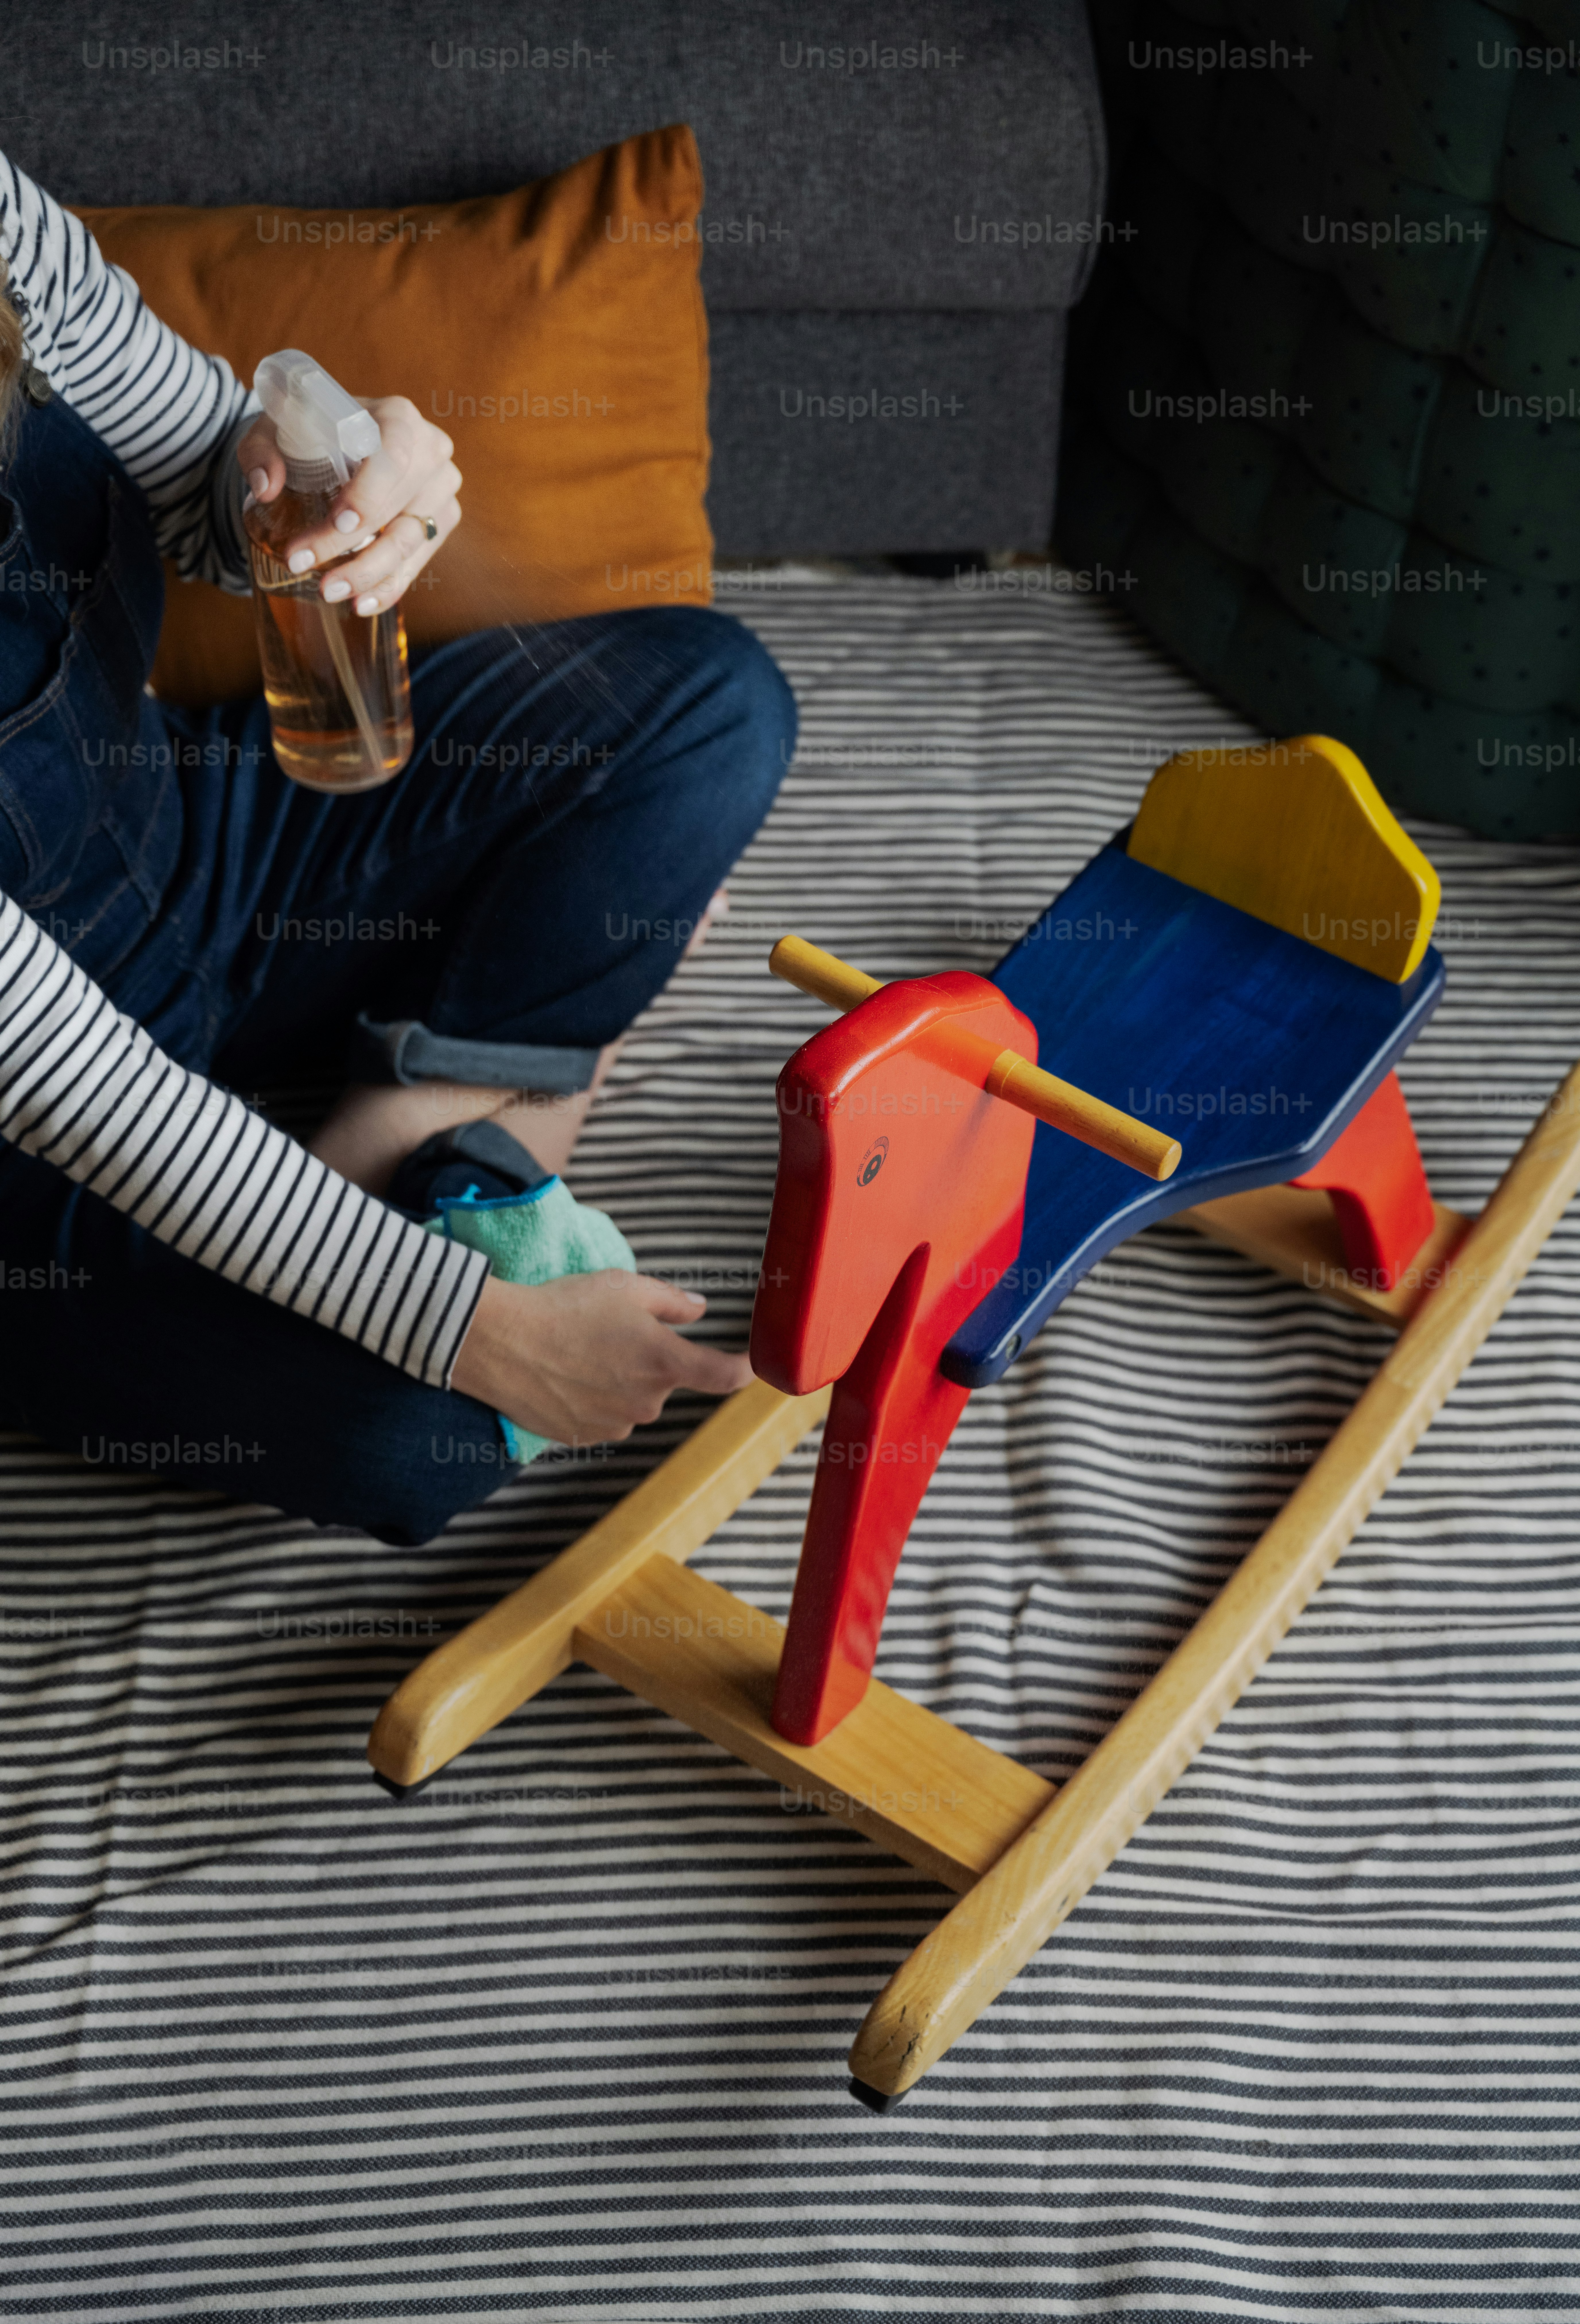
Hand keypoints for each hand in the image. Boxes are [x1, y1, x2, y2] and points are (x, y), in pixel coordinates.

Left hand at [236, 395, 461, 614]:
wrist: (343, 443)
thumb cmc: (312, 432)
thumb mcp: (276, 430)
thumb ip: (261, 450)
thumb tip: (265, 485)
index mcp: (397, 417)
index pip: (393, 457)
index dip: (370, 493)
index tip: (339, 523)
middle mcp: (430, 453)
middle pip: (398, 506)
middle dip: (351, 543)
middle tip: (302, 562)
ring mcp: (439, 492)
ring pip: (409, 541)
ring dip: (367, 572)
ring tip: (328, 591)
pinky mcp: (437, 524)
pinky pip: (417, 562)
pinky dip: (389, 586)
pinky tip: (361, 603)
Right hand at [449, 1271, 753, 1446]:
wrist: (499, 1341)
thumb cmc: (564, 1306)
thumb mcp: (625, 1286)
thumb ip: (672, 1301)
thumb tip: (700, 1309)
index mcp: (665, 1362)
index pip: (725, 1376)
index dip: (746, 1370)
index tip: (754, 1365)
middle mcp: (647, 1401)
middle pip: (666, 1383)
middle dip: (649, 1361)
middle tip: (610, 1333)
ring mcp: (615, 1424)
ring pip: (633, 1401)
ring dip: (619, 1381)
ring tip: (579, 1352)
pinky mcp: (583, 1438)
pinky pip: (603, 1417)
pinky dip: (592, 1399)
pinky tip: (564, 1375)